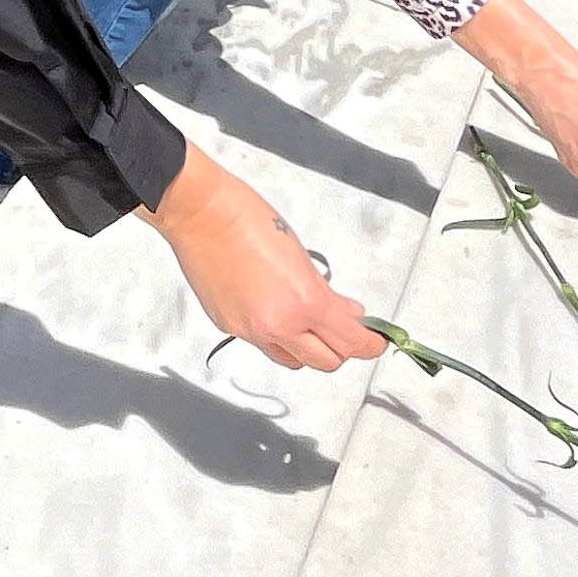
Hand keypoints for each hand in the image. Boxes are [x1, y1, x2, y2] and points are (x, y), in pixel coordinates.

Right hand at [147, 145, 382, 371]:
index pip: (351, 343)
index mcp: (305, 302)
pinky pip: (263, 344)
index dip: (370, 345)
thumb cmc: (249, 220)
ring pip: (293, 360)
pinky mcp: (229, 328)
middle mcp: (279, 326)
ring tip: (308, 323)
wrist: (201, 214)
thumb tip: (347, 312)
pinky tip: (273, 308)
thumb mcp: (301, 255)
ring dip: (307, 348)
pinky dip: (275, 335)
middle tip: (345, 329)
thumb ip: (326, 293)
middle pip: (326, 362)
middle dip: (340, 348)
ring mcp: (251, 331)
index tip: (375, 340)